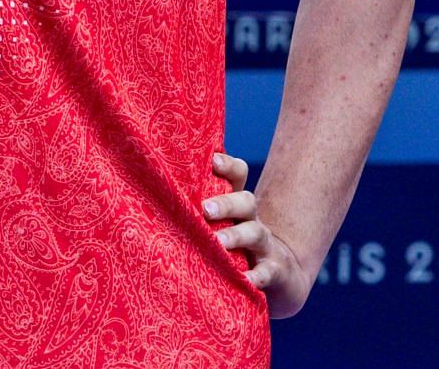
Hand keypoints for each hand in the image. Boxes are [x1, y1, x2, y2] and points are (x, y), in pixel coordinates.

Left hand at [205, 152, 309, 318]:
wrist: (282, 275)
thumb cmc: (237, 246)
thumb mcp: (223, 225)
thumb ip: (199, 210)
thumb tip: (157, 191)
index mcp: (236, 204)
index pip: (238, 175)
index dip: (228, 165)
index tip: (213, 160)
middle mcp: (251, 219)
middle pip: (246, 201)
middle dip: (226, 203)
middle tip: (205, 209)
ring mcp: (264, 245)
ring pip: (254, 232)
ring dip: (236, 236)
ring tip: (218, 242)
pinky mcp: (273, 271)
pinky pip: (266, 272)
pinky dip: (256, 276)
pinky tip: (244, 279)